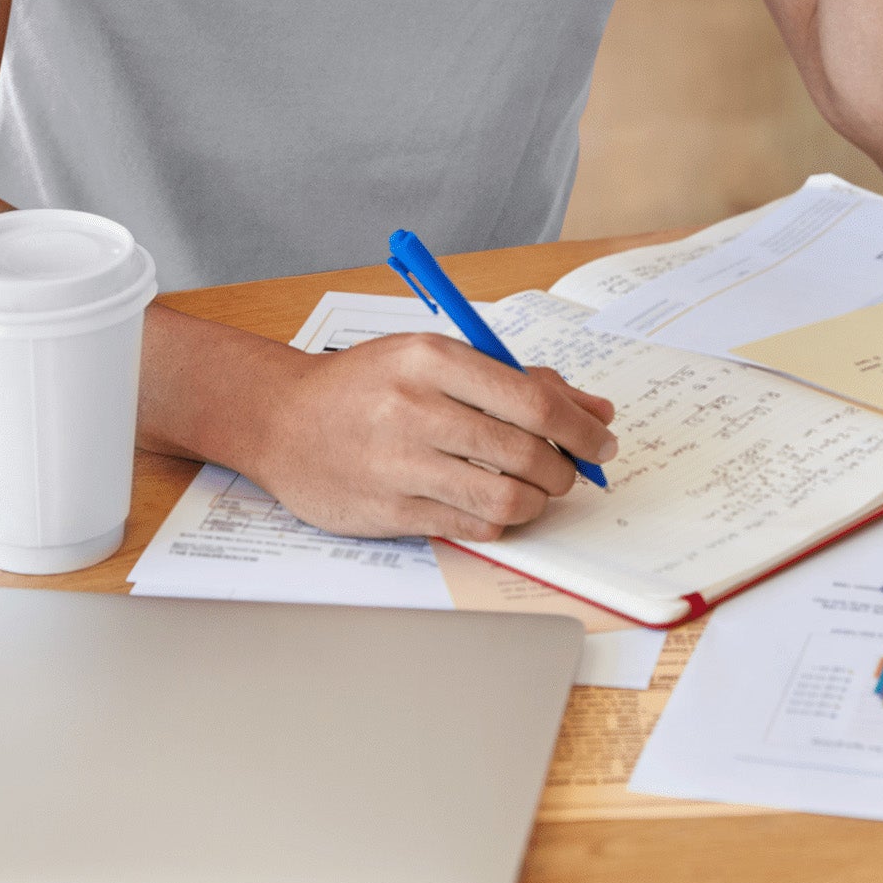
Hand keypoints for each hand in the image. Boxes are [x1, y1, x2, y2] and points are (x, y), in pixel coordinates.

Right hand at [250, 331, 617, 540]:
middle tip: (571, 472)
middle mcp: (415, 408)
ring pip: (504, 496)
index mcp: (432, 358)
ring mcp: (399, 464)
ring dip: (537, 500)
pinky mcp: (388, 511)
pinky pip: (470, 525)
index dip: (579, 428)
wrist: (281, 419)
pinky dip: (498, 519)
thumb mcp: (436, 357)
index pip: (531, 399)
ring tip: (536, 491)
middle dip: (564, 469)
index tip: (601, 441)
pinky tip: (494, 504)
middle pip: (524, 451)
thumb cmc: (368, 384)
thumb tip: (595, 410)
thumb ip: (518, 379)